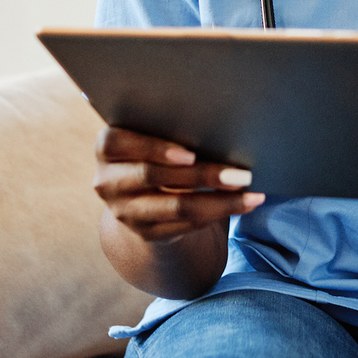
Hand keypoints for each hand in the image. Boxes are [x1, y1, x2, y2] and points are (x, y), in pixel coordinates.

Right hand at [93, 127, 264, 242]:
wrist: (143, 192)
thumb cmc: (157, 148)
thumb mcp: (152, 134)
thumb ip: (169, 127)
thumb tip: (220, 124)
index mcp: (106, 148)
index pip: (118, 144)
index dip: (154, 148)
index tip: (190, 154)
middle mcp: (107, 181)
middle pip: (154, 177)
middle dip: (203, 175)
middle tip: (243, 174)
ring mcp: (124, 211)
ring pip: (176, 206)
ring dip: (220, 201)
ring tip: (251, 195)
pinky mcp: (144, 232)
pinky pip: (184, 225)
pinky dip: (216, 214)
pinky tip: (241, 205)